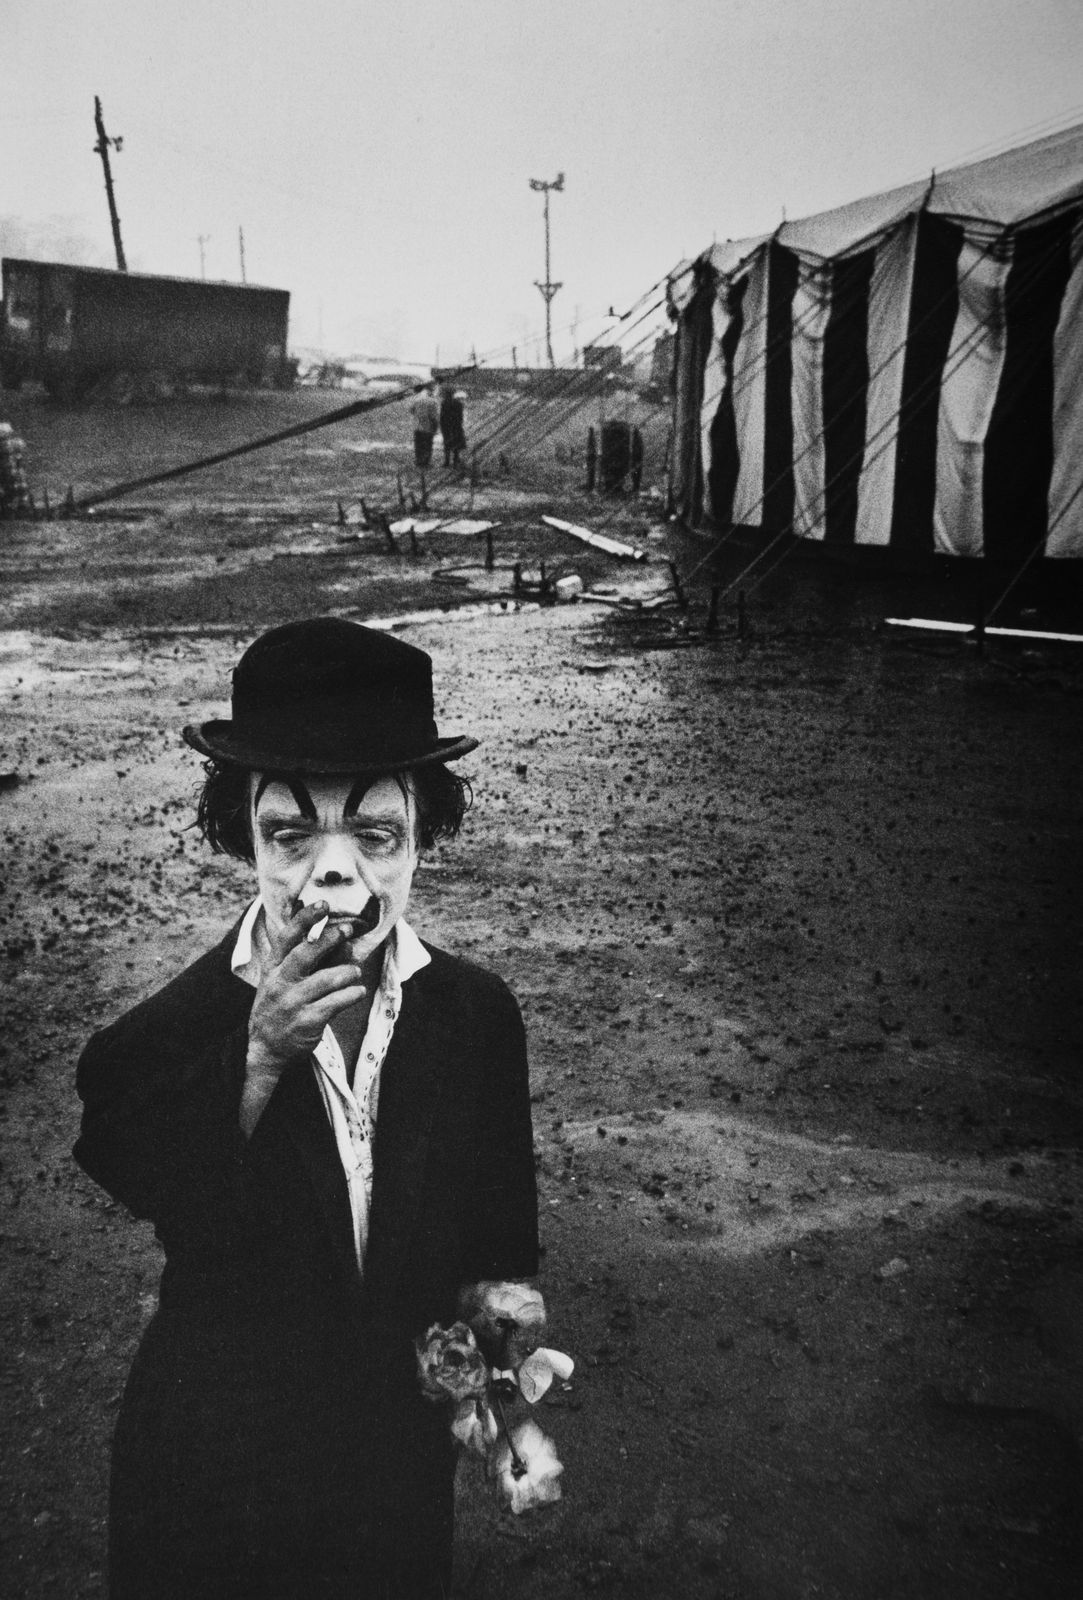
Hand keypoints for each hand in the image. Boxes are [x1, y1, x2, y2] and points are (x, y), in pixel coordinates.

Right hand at [246, 900, 366, 1078]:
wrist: (266, 1049)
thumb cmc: (278, 1008)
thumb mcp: (279, 981)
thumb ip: (302, 960)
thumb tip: (336, 936)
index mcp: (273, 968)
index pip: (287, 937)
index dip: (306, 919)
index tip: (323, 904)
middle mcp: (280, 983)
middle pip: (306, 953)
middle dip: (330, 938)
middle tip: (348, 930)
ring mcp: (292, 1003)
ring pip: (327, 979)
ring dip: (347, 972)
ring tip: (355, 971)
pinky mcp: (307, 1022)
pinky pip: (336, 1002)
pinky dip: (352, 994)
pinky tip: (358, 991)